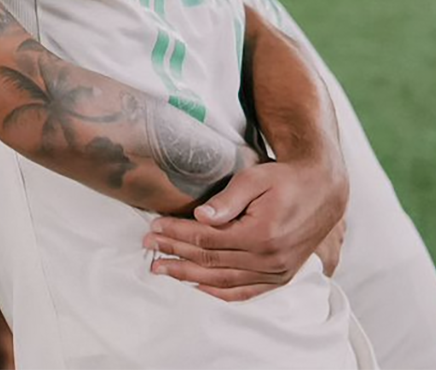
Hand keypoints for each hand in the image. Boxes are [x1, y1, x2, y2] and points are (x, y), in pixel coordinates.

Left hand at [143, 160, 347, 300]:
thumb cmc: (285, 179)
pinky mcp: (281, 277)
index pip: (206, 239)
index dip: (176, 233)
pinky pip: (245, 291)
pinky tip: (196, 287)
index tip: (154, 227)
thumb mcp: (255, 178)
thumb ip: (228, 199)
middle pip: (210, 260)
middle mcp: (269, 259)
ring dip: (188, 276)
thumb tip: (200, 215)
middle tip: (148, 246)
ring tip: (161, 268)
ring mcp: (277, 272)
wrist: (322, 190)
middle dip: (174, 253)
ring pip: (223, 279)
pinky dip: (219, 292)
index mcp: (261, 234)